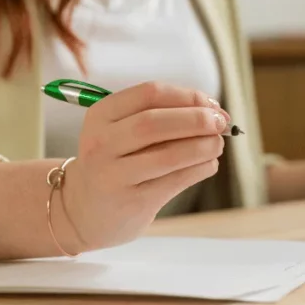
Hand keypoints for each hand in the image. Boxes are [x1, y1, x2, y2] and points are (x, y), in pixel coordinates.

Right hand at [59, 82, 230, 251]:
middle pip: (156, 123)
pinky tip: (208, 163)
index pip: (149, 93)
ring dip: (204, 146)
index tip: (211, 104)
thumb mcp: (121, 130)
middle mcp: (102, 143)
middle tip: (221, 122)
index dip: (187, 96)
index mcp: (100, 115)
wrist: (83, 210)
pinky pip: (176, 180)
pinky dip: (200, 168)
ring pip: (168, 154)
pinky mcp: (132, 202)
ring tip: (218, 144)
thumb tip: (214, 110)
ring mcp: (113, 175)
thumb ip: (162, 115)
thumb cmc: (115, 162)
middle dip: (197, 119)